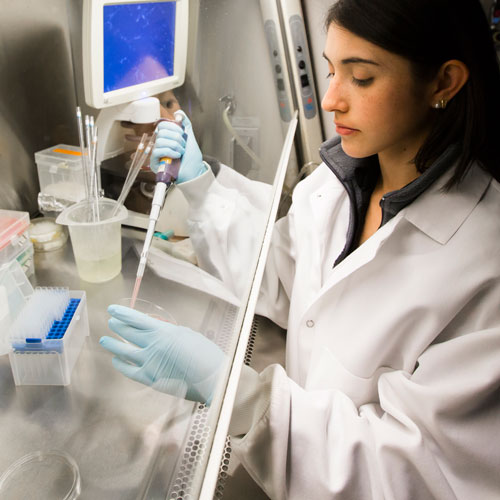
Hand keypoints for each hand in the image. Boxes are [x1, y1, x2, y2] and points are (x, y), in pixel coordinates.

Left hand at [99, 305, 224, 403]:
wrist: (211, 377)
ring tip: (105, 339)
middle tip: (111, 322)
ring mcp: (149, 362)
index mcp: (163, 331)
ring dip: (113, 344)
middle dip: (118, 326)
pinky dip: (121, 365)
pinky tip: (116, 361)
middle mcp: (152, 345)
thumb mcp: (187, 335)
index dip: (122, 314)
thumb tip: (157, 331)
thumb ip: (169, 333)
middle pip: (128, 333)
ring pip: (124, 351)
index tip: (112, 310)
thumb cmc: (204, 354)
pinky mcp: (150, 378)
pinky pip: (129, 371)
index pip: (136, 319)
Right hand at [150, 110, 206, 182]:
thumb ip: (185, 124)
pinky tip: (177, 156)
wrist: (194, 173)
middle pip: (161, 131)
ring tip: (181, 152)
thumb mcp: (190, 138)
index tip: (182, 134)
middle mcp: (161, 144)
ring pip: (160, 140)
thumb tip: (178, 112)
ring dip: (175, 145)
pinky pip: (158, 150)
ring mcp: (158, 153)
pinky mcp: (155, 162)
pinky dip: (170, 152)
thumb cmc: (192, 160)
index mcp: (168, 138)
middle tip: (183, 146)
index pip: (163, 125)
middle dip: (176, 137)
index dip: (174, 128)